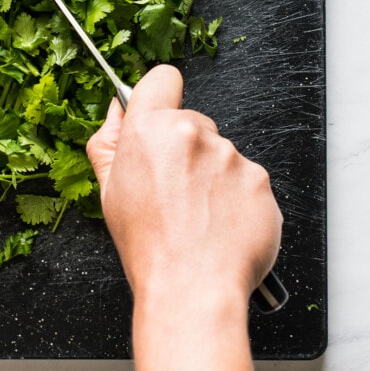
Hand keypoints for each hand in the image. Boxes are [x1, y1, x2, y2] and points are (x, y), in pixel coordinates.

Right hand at [87, 65, 282, 370]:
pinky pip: (247, 179)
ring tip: (199, 218)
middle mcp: (193, 134)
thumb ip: (109, 142)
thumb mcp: (108, 192)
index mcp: (151, 129)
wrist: (193, 291)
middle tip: (175, 193)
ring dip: (213, 177)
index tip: (159, 118)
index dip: (160, 96)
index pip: (162, 79)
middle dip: (185, 149)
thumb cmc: (148, 248)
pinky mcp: (261, 180)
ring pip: (221, 154)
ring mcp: (232, 156)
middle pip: (193, 122)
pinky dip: (238, 198)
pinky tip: (222, 226)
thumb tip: (117, 110)